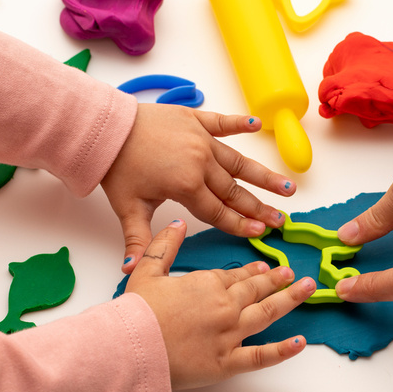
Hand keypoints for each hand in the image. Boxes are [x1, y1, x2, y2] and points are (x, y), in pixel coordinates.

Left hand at [101, 103, 297, 272]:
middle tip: (282, 219)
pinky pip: (222, 122)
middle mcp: (200, 162)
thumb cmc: (117, 168)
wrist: (105, 128)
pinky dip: (239, 123)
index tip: (262, 232)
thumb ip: (137, 239)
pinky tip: (258, 125)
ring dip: (264, 175)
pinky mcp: (195, 120)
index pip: (218, 212)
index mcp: (186, 186)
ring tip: (287, 186)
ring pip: (239, 162)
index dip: (240, 225)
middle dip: (260, 208)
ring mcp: (200, 140)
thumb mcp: (127, 207)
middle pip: (235, 191)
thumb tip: (130, 271)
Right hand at [125, 219, 314, 389]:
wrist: (130, 350)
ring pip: (267, 313)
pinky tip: (300, 342)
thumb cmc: (136, 313)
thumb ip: (164, 245)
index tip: (265, 268)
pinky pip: (262, 356)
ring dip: (289, 299)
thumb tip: (177, 223)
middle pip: (255, 290)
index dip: (252, 271)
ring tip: (306, 289)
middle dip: (275, 280)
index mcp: (208, 284)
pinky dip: (283, 351)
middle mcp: (225, 306)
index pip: (236, 275)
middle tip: (290, 273)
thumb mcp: (146, 271)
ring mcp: (230, 335)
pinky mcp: (229, 363)